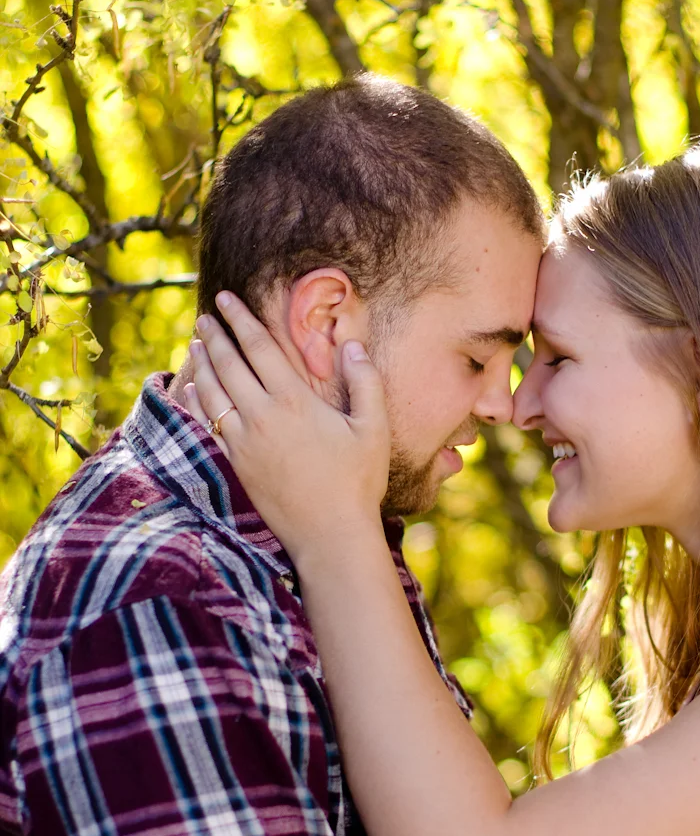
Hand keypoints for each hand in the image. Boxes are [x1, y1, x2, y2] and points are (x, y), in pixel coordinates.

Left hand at [186, 292, 389, 561]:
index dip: (239, 320)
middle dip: (214, 336)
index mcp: (295, 401)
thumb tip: (352, 344)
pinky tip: (191, 392)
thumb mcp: (374, 428)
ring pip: (211, 393)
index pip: (258, 348)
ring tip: (196, 345)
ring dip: (201, 365)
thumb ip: (365, 381)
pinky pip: (207, 426)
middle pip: (228, 365)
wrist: (330, 535)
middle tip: (205, 316)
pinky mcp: (235, 466)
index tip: (225, 299)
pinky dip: (195, 404)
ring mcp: (244, 443)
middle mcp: (262, 417)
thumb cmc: (358, 481)